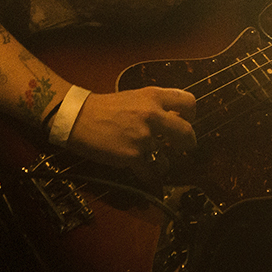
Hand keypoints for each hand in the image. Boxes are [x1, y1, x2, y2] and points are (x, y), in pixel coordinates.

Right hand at [65, 86, 196, 169]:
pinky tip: (145, 173)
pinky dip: (149, 176)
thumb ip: (155, 105)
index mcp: (153, 96)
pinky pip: (151, 172)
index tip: (187, 121)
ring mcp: (143, 136)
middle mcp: (152, 115)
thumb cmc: (105, 107)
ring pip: (168, 158)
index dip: (191, 115)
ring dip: (162, 162)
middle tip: (185, 147)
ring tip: (155, 161)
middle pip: (187, 132)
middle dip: (188, 143)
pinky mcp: (133, 155)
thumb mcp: (135, 96)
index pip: (189, 102)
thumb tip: (173, 118)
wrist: (79, 118)